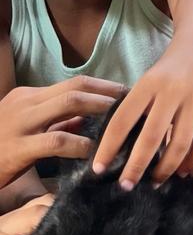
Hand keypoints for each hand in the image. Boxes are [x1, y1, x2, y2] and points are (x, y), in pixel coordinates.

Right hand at [0, 77, 124, 187]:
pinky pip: (55, 141)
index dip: (101, 86)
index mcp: (28, 97)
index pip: (72, 83)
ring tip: (122, 118)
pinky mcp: (17, 148)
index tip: (125, 92)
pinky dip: (80, 143)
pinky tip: (95, 151)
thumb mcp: (25, 132)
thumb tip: (85, 121)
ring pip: (68, 104)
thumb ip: (54, 125)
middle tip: (133, 99)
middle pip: (75, 87)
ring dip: (99, 108)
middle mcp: (25, 102)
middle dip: (107, 91)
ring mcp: (20, 123)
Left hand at [91, 43, 192, 190]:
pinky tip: (182, 172)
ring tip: (154, 183)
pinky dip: (192, 161)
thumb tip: (118, 150)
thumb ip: (136, 110)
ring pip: (180, 143)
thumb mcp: (146, 82)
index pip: (122, 120)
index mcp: (148, 83)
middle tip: (125, 187)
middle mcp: (171, 91)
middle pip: (151, 136)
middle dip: (136, 167)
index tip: (98, 170)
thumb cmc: (167, 70)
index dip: (108, 147)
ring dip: (165, 169)